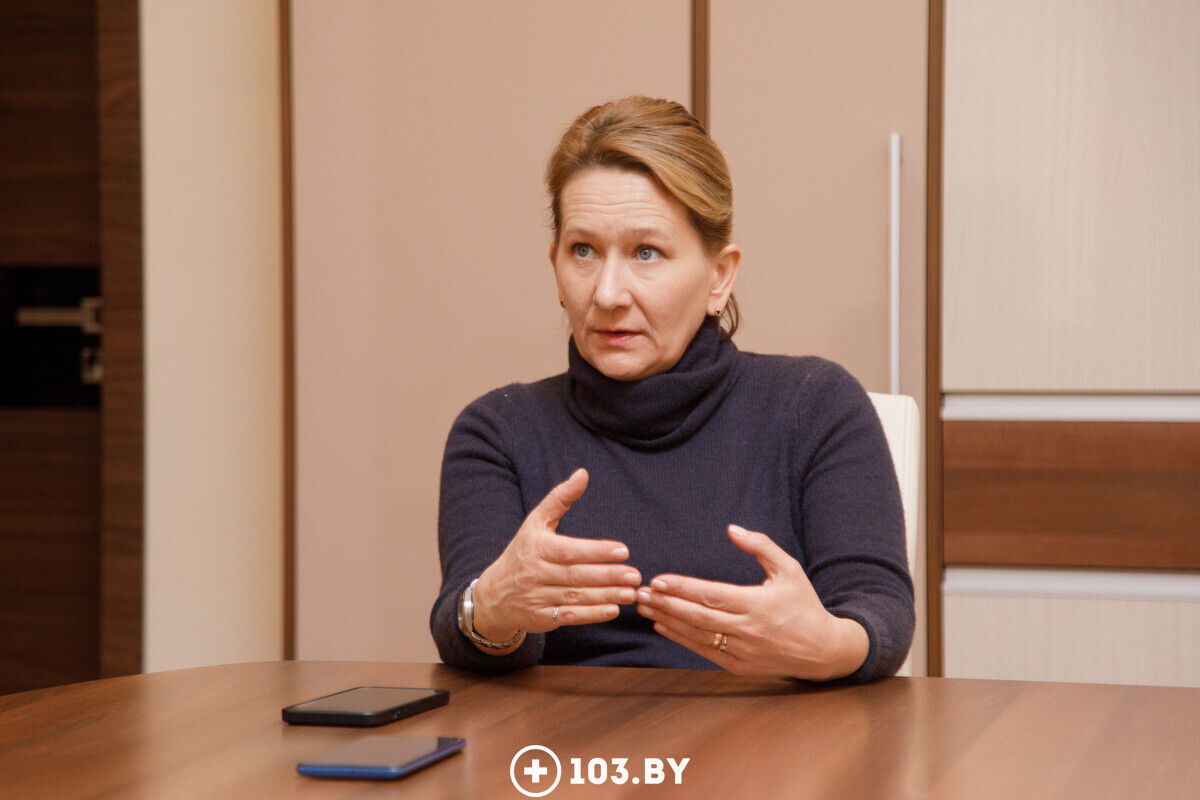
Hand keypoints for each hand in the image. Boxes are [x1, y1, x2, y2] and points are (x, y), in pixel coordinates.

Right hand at [472, 468, 640, 649]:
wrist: (493, 595)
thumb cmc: (522, 552)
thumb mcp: (535, 522)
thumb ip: (560, 498)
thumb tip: (583, 473)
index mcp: (536, 547)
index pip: (570, 550)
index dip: (597, 552)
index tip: (623, 551)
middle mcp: (535, 573)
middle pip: (576, 576)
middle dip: (608, 576)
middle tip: (634, 574)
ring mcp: (537, 598)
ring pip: (576, 597)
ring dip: (606, 596)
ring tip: (631, 593)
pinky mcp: (541, 618)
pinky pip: (569, 616)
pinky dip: (591, 614)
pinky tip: (613, 610)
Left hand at [635, 525, 868, 679]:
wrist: (823, 650)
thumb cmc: (804, 605)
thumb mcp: (789, 570)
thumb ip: (761, 546)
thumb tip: (732, 529)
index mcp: (758, 604)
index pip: (713, 595)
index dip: (684, 588)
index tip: (660, 579)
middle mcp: (748, 629)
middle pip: (699, 616)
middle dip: (667, 604)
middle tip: (641, 593)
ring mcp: (743, 651)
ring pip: (698, 635)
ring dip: (668, 621)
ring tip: (646, 608)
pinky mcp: (740, 666)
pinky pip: (704, 652)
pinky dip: (682, 639)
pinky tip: (664, 627)